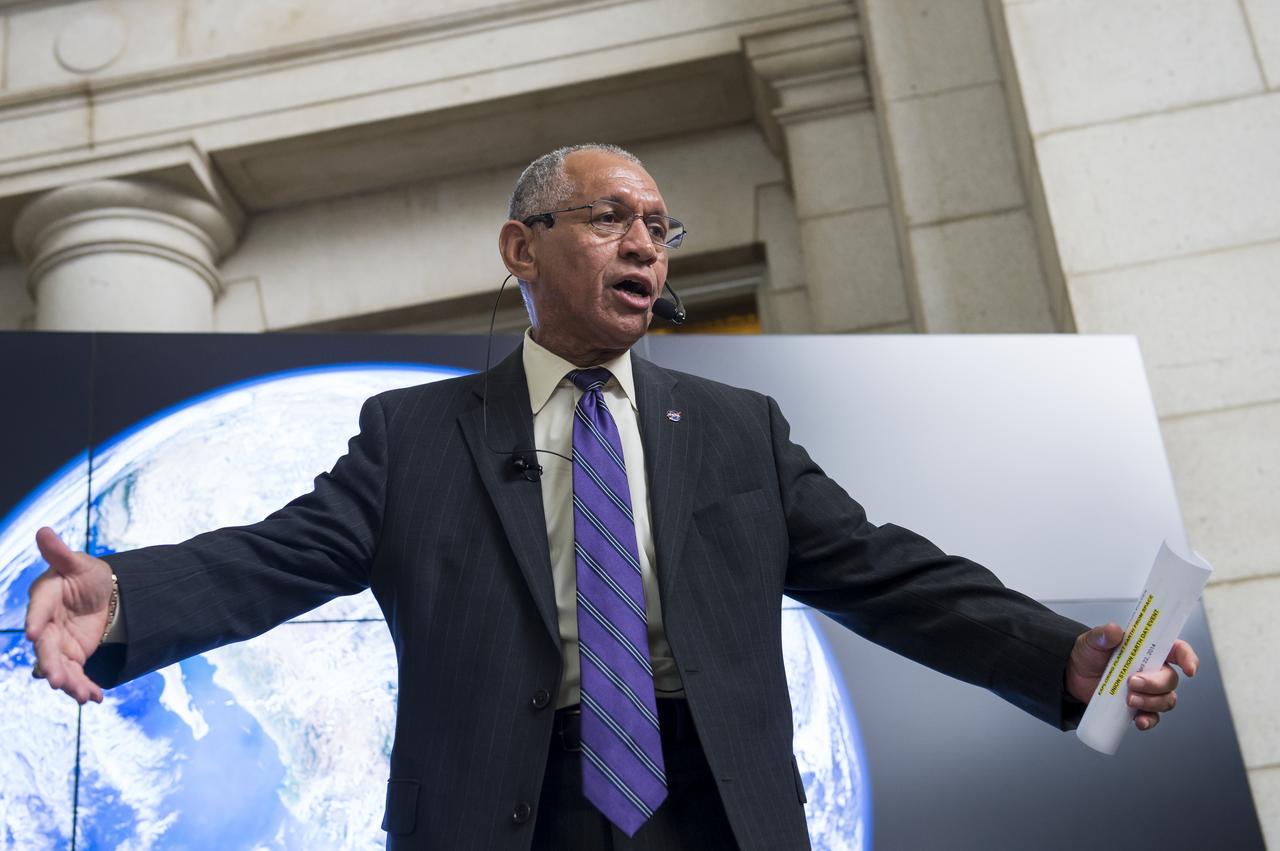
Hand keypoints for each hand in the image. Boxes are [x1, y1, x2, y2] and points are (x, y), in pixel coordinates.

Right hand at [24, 527, 114, 703]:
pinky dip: (84, 686)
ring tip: (84, 695)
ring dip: (69, 681)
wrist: (104, 595)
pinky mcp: (73, 656)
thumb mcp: (79, 563)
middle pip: (46, 647)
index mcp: (44, 598)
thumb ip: (60, 554)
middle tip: (55, 679)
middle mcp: (46, 625)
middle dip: (51, 664)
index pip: (38, 610)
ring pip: (60, 666)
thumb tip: (43, 530)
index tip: (34, 634)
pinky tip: (95, 698)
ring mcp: (59, 643)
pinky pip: (76, 674)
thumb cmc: (86, 575)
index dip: (36, 621)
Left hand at [1065, 623, 1199, 730]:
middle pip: (1171, 680)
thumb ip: (1103, 634)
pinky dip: (1149, 720)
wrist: (1073, 674)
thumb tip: (1114, 630)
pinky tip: (1138, 720)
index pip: (1178, 650)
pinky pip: (1153, 717)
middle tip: (1132, 682)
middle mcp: (1153, 670)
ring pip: (1166, 700)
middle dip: (1155, 684)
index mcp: (1149, 650)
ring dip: (1151, 702)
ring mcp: (1148, 691)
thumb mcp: (1093, 641)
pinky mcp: (1138, 707)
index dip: (1188, 658)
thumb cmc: (1089, 654)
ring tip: (1128, 699)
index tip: (1189, 669)